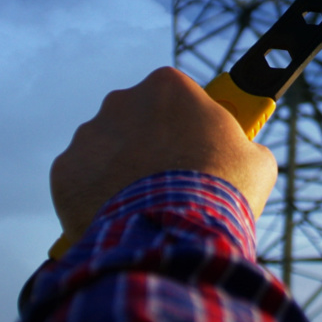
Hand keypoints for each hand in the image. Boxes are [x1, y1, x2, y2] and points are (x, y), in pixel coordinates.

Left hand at [50, 67, 278, 244]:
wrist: (172, 235)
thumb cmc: (220, 191)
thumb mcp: (255, 161)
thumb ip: (243, 145)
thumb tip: (246, 153)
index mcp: (168, 86)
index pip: (175, 97)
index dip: (186, 125)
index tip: (195, 147)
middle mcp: (121, 100)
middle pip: (136, 121)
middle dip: (149, 147)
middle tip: (171, 181)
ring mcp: (88, 135)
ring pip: (105, 152)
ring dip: (120, 172)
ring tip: (146, 207)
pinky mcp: (65, 171)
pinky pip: (81, 182)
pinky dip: (95, 198)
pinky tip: (121, 218)